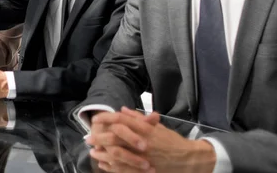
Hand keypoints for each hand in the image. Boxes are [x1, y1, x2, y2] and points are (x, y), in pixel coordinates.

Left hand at [87, 108, 215, 172]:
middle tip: (88, 138)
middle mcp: (143, 142)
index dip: (107, 118)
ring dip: (102, 152)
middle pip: (115, 137)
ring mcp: (143, 157)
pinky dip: (111, 166)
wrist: (188, 160)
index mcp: (146, 129)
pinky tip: (103, 163)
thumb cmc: (171, 141)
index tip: (96, 120)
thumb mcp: (157, 126)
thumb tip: (122, 109)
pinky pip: (123, 169)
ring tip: (92, 151)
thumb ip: (138, 118)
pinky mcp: (143, 170)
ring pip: (117, 154)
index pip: (122, 120)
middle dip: (99, 137)